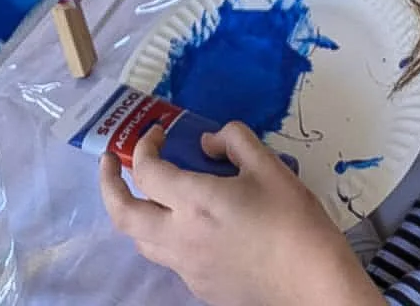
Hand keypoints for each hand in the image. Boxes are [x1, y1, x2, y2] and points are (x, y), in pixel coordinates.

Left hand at [101, 122, 373, 305]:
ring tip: (148, 193)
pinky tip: (189, 224)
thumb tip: (206, 144)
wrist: (310, 281)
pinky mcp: (197, 286)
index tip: (158, 133)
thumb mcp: (268, 165)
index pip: (147, 171)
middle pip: (123, 215)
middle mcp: (179, 236)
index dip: (144, 146)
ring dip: (135, 212)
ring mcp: (185, 267)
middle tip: (112, 161)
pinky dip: (163, 234)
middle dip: (109, 184)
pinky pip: (168, 257)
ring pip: (140, 241)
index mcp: (194, 202)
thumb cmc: (292, 219)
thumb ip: (234, 141)